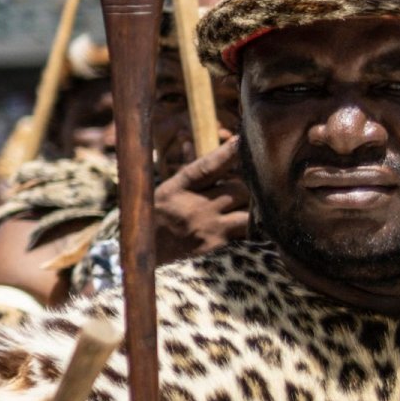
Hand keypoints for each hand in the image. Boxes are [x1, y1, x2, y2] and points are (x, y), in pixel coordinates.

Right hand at [151, 139, 250, 263]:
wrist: (142, 259)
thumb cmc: (153, 222)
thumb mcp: (162, 193)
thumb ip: (186, 174)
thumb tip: (195, 146)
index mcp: (176, 190)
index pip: (207, 167)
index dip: (227, 153)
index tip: (241, 141)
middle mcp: (193, 207)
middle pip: (237, 188)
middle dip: (246, 186)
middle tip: (250, 184)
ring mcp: (208, 227)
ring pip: (247, 209)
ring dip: (253, 206)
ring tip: (254, 204)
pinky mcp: (217, 246)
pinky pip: (246, 231)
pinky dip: (253, 226)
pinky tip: (257, 223)